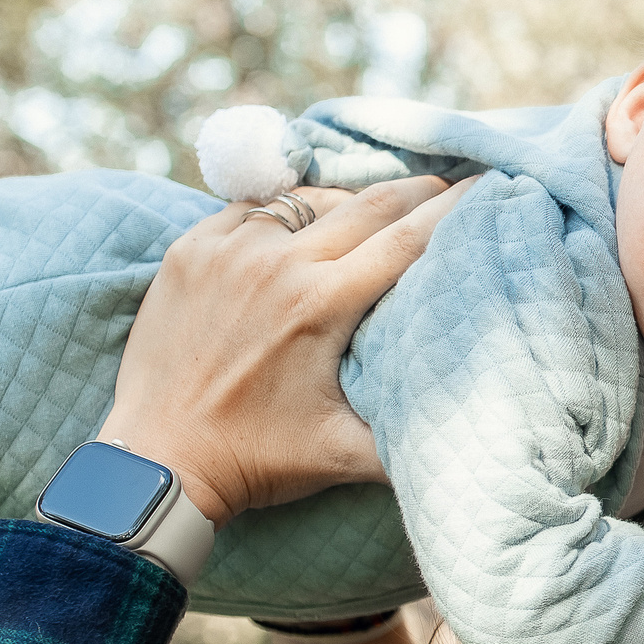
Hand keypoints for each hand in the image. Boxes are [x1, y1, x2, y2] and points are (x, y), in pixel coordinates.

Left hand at [98, 178, 468, 523]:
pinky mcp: (189, 250)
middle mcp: (276, 264)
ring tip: (376, 209)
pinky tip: (302, 225)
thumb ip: (412, 442)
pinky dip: (286, 212)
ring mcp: (227, 250)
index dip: (453, 209)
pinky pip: (251, 209)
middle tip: (446, 182)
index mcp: (320, 304)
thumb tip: (483, 437)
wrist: (157, 461)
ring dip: (350, 201)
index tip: (486, 186)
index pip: (406, 239)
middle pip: (367, 205)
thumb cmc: (257, 460)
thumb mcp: (345, 455)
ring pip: (309, 200)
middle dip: (415, 191)